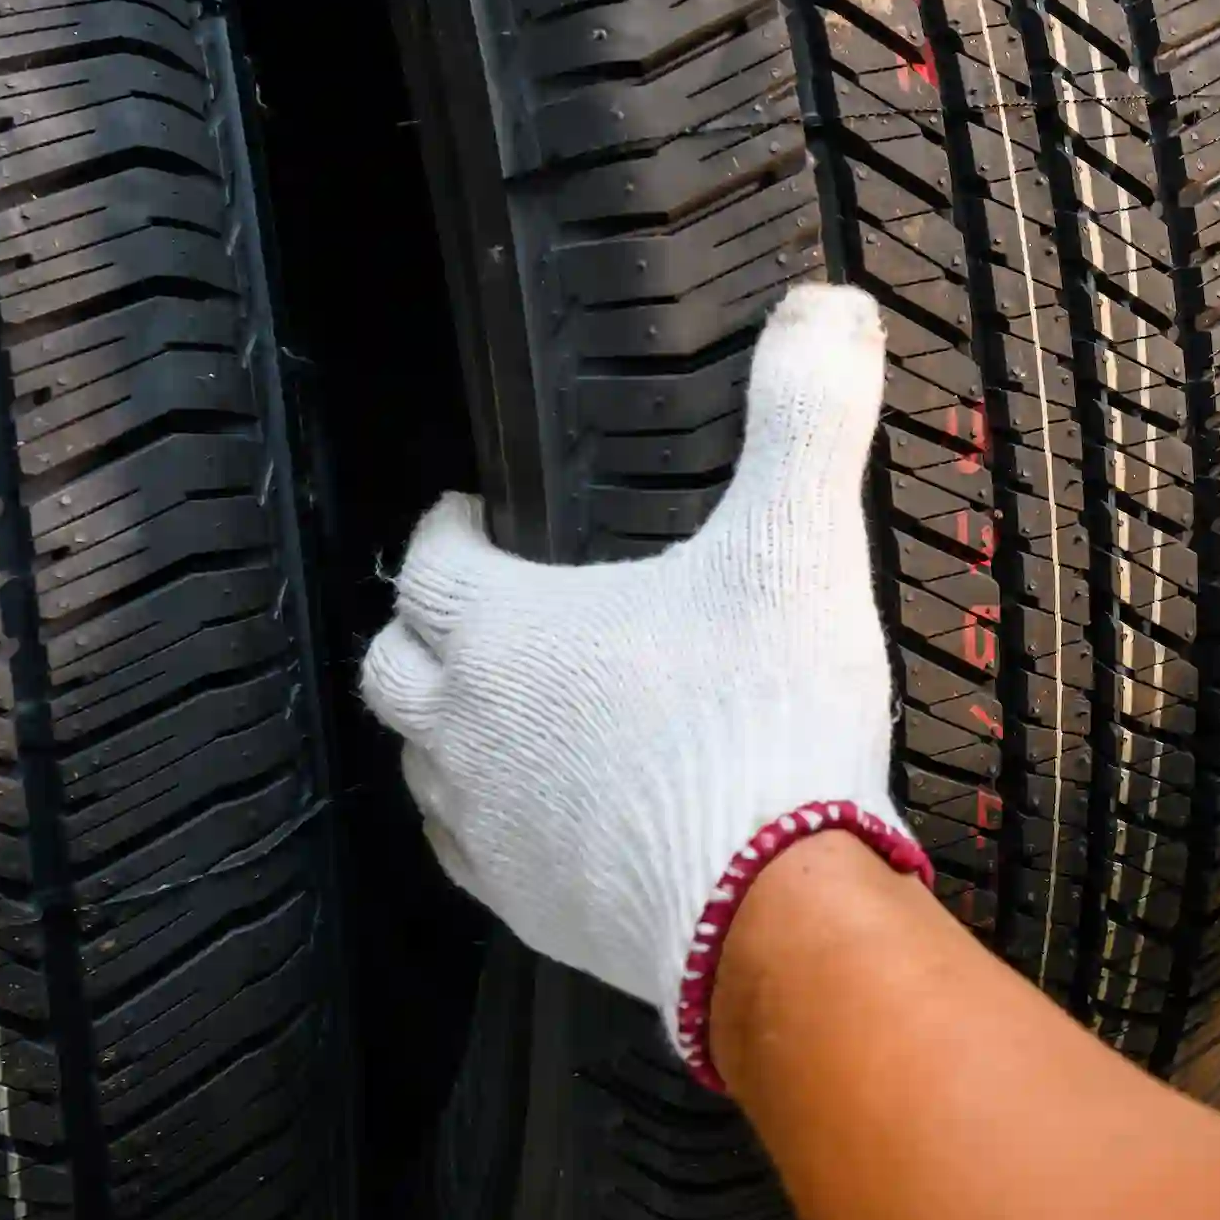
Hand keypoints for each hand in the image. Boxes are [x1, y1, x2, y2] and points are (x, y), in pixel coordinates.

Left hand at [360, 283, 929, 1089]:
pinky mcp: (529, 909)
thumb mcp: (795, 545)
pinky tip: (550, 815)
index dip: (446, 529)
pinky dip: (498, 822)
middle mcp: (467, 731)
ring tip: (508, 707)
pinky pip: (478, 856)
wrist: (768, 908)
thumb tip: (828, 309)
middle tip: (472, 607)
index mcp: (503, 633)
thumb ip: (805, 418)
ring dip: (449, 728)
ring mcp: (490, 831)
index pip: (428, 563)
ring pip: (423, 768)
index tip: (471, 512)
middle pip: (391, 668)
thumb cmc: (761, 723)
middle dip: (422, 628)